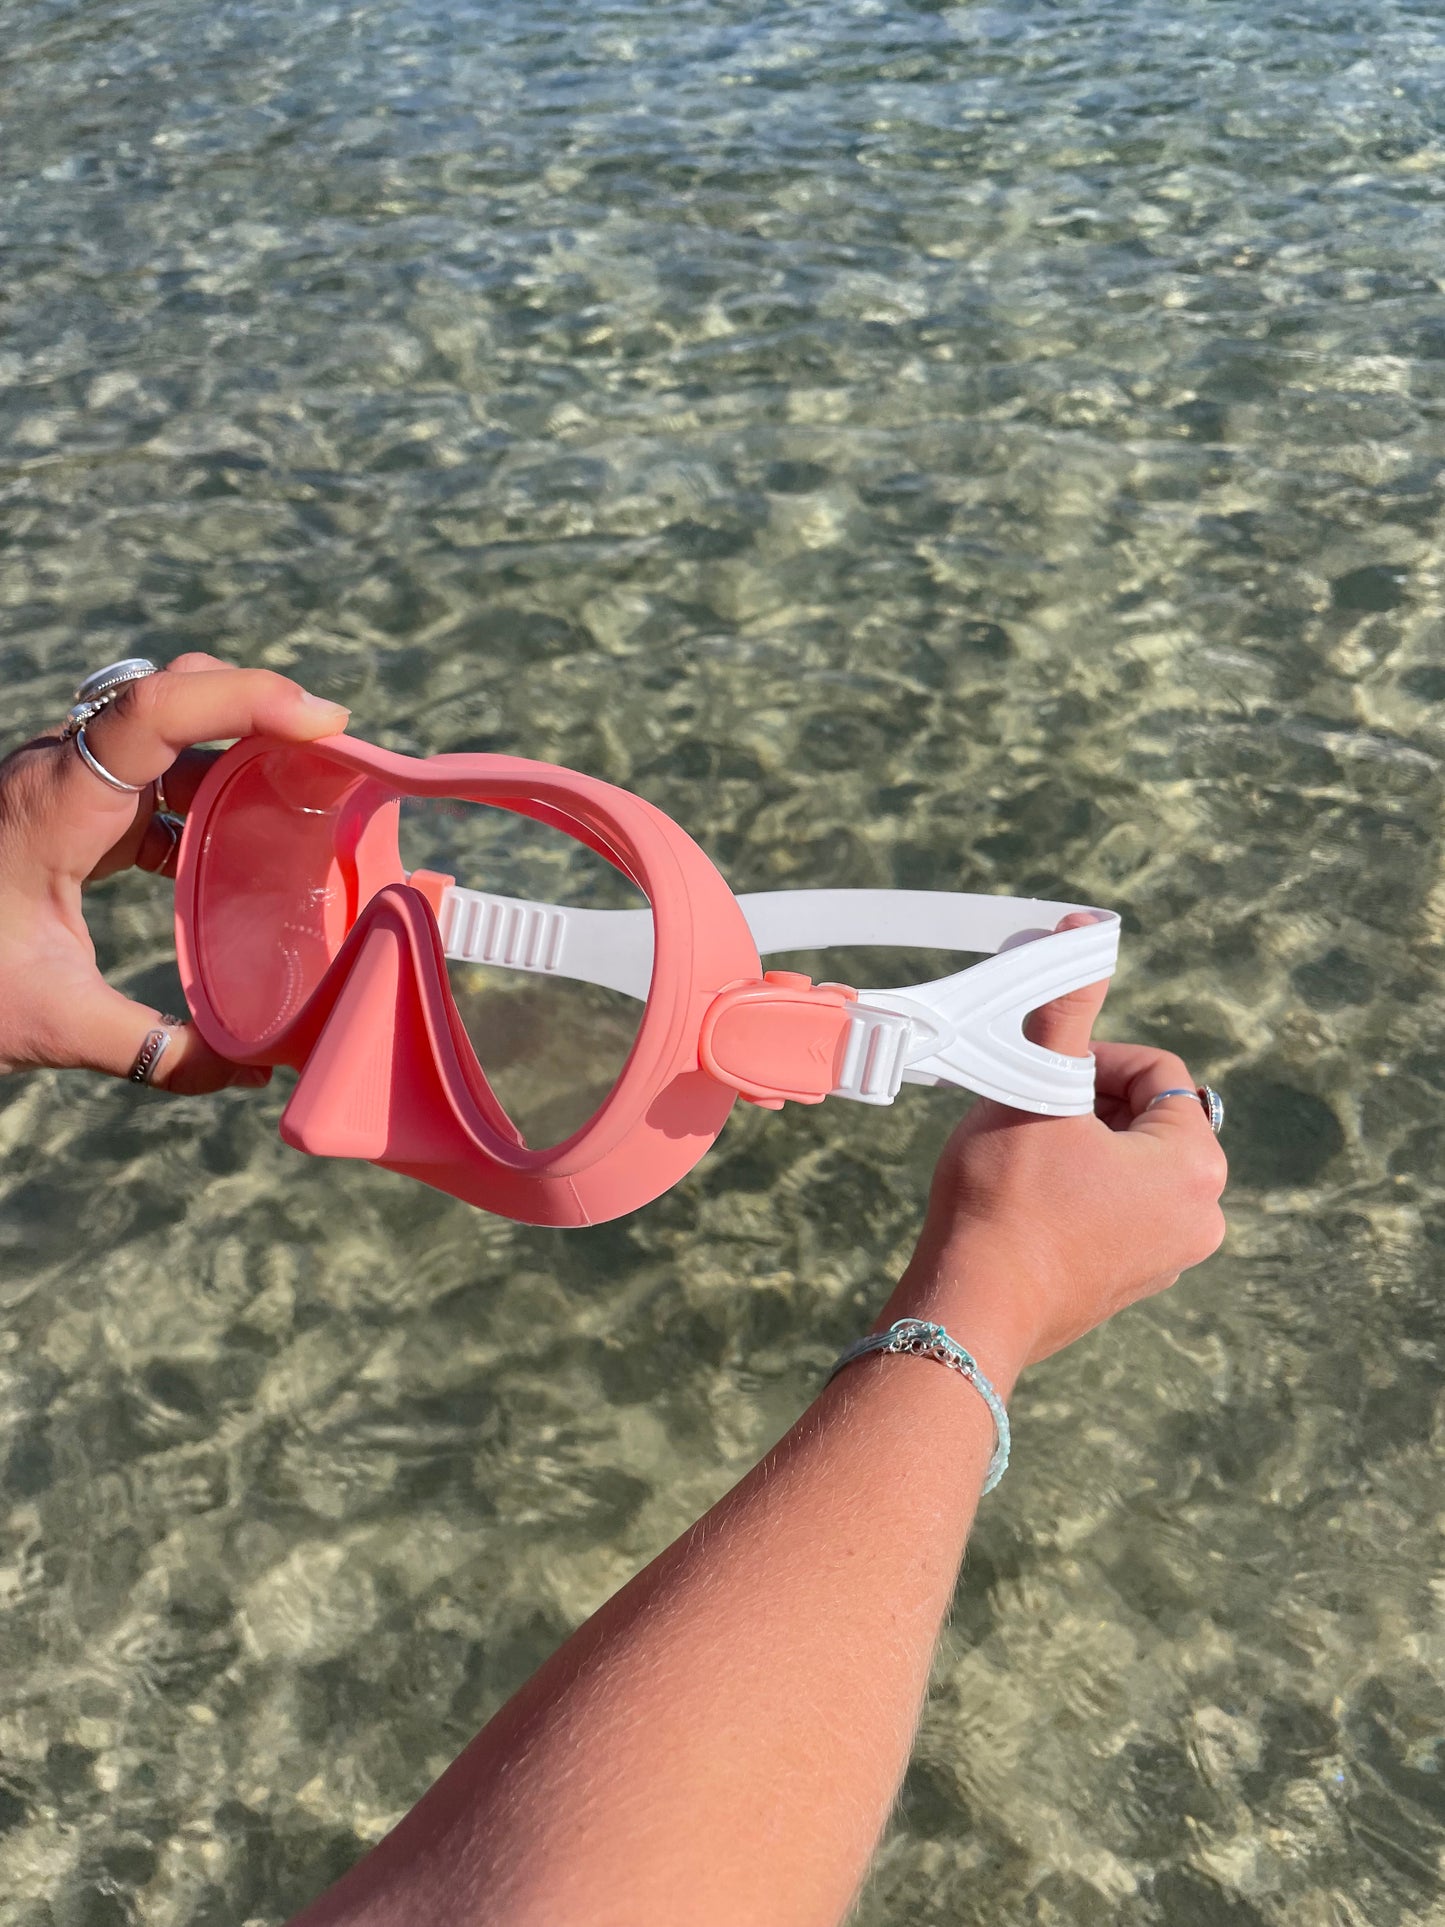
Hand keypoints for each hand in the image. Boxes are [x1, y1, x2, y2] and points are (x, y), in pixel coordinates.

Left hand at [0, 653, 348, 1091]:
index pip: (155, 709)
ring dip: (239, 742)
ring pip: (166, 725)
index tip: (323, 721)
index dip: (245, 698)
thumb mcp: (51, 1023)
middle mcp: (61, 773)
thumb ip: (156, 1050)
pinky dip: (209, 786)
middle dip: (257, 704)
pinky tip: (250, 834)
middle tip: (337, 740)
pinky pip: (153, 772)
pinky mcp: (71, 808)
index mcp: (55, 804)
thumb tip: (252, 1073)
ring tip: (312, 780)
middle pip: (171, 692)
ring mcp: (65, 783)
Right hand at [893, 916, 1227, 1388]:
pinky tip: (1025, 1197)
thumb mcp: (1038, 1087)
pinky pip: (1113, 1210)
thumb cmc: (1006, 1197)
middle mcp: (1201, 1215)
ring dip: (1080, 1144)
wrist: (972, 1305)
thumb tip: (1085, 931)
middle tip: (1028, 1109)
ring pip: (1127, 1164)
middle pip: (1147, 1118)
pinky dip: (1077, 1190)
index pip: (1157, 1071)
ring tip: (1022, 1153)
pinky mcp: (1130, 1283)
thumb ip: (1067, 1009)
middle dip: (1087, 1102)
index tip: (1041, 1069)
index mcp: (1197, 1164)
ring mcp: (1168, 1258)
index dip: (1093, 1057)